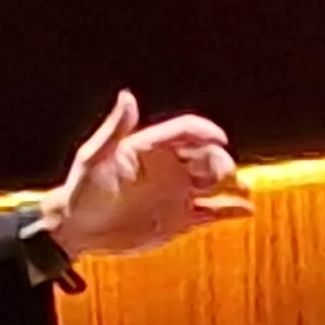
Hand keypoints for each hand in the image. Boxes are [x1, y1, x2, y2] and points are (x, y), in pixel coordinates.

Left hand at [37, 91, 248, 258]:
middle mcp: (171, 166)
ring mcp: (179, 192)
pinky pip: (213, 212)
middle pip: (208, 156)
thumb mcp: (95, 158)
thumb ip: (114, 129)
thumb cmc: (83, 189)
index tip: (219, 138)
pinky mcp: (182, 218)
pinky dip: (231, 209)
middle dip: (220, 162)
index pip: (187, 130)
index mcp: (153, 146)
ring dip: (233, 184)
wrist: (79, 228)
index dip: (205, 131)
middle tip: (222, 175)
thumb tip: (127, 97)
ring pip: (216, 182)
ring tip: (242, 190)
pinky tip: (246, 210)